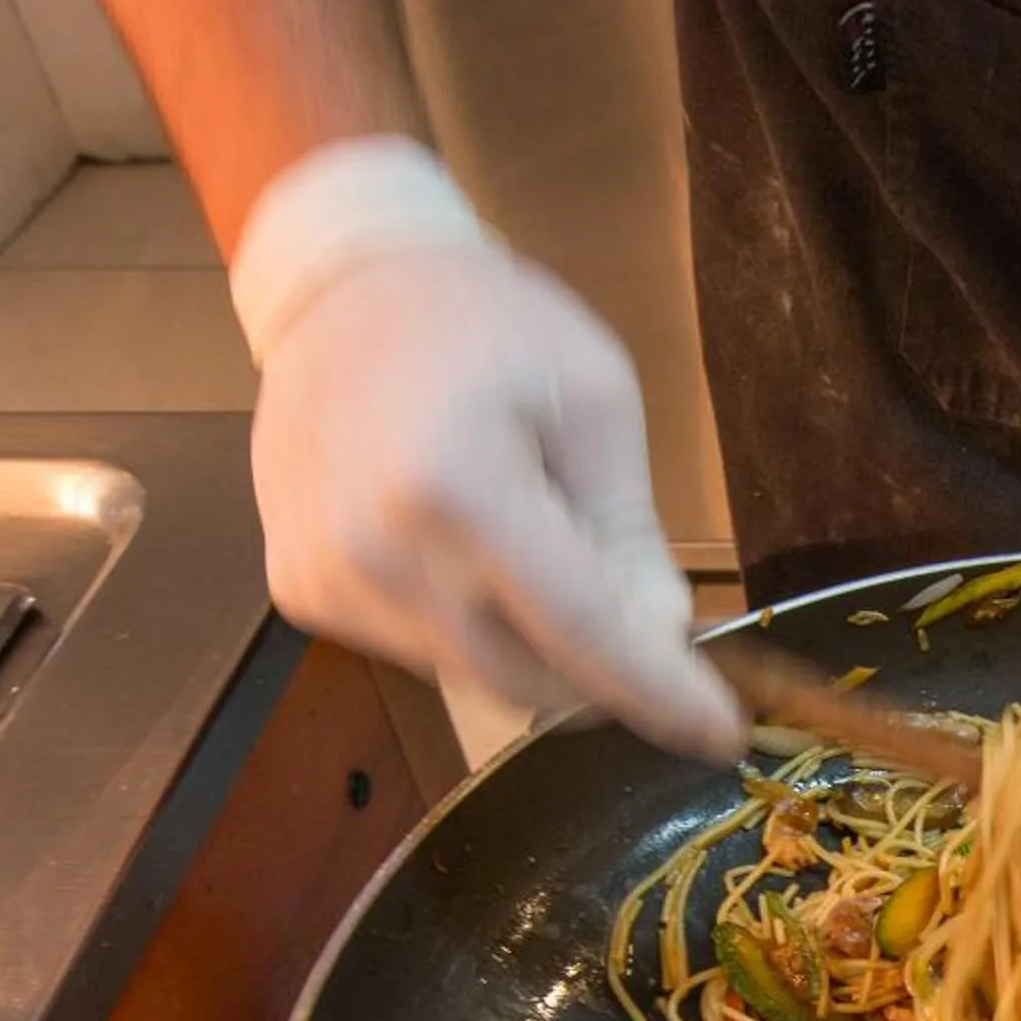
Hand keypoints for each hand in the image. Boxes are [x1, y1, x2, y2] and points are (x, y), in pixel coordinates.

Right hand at [241, 147, 742, 757]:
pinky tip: (461, 544)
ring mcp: (329, 578)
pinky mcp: (302, 591)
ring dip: (530, 642)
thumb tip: (657, 637)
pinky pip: (419, 650)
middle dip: (600, 670)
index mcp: (460, 488)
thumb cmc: (482, 324)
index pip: (580, 633)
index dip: (658, 693)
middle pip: (528, 679)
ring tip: (528, 540)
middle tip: (636, 616)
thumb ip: (628, 529)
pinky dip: (468, 623)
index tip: (718, 734)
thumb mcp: (594, 400)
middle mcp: (378, 550)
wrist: (341, 286)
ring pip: (474, 675)